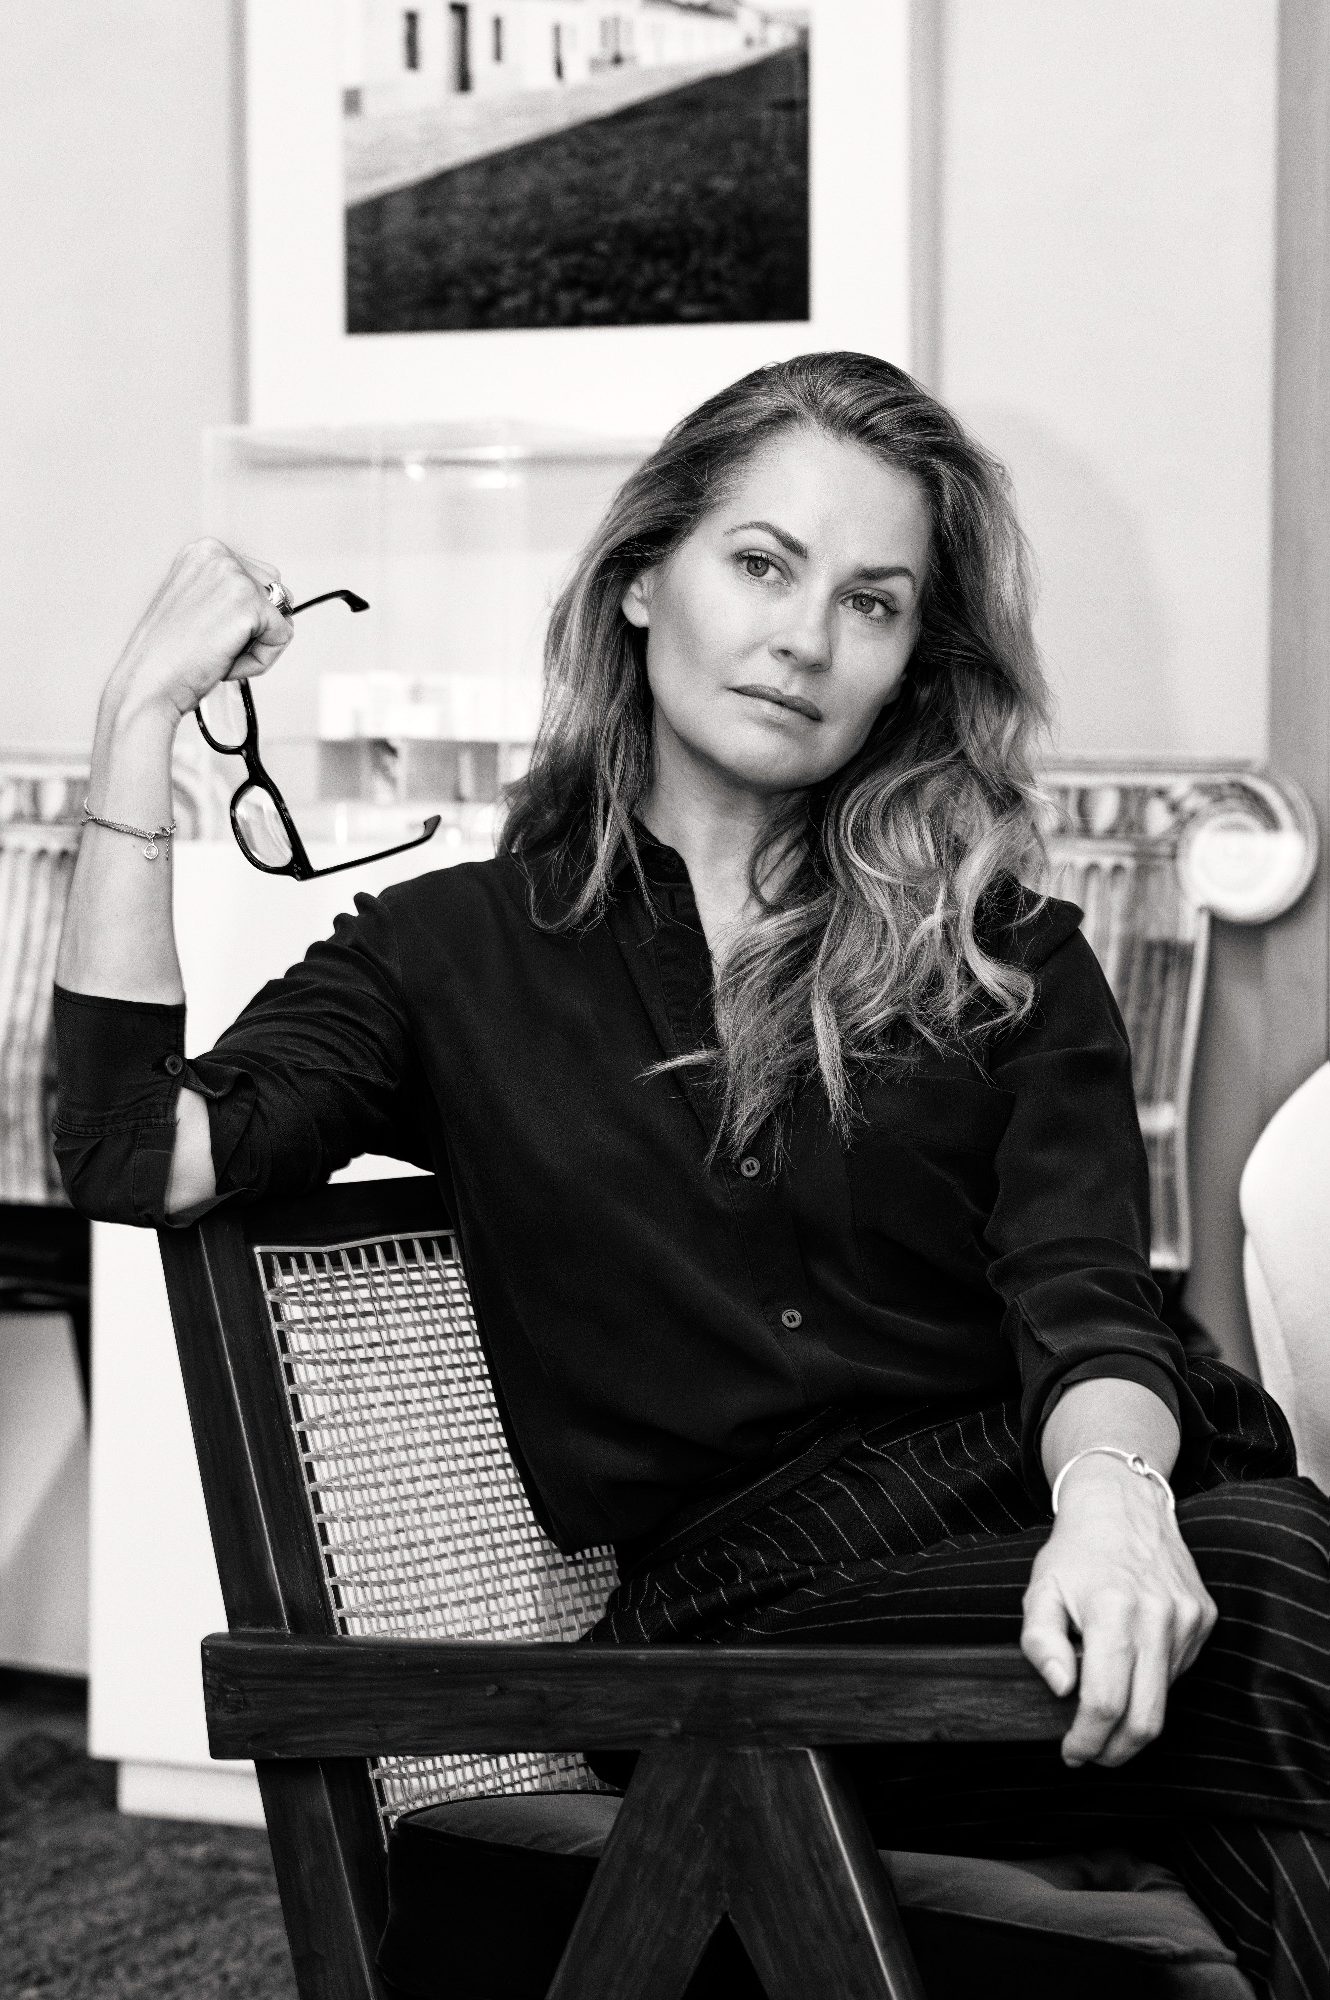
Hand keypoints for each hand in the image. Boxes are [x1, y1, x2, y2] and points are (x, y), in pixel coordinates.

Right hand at [105, 538, 294, 723]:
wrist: (146, 684)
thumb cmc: (166, 655)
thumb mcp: (196, 604)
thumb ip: (229, 593)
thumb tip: (277, 602)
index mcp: (203, 551)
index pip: (260, 578)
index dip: (245, 617)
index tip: (211, 630)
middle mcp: (218, 555)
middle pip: (277, 595)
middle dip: (256, 628)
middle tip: (215, 644)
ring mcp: (233, 577)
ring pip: (280, 617)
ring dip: (257, 645)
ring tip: (219, 652)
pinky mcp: (248, 605)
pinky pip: (282, 638)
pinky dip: (261, 660)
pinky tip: (226, 662)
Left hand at [1020, 1455, 1216, 1766]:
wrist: (1123, 1504)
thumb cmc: (1075, 1551)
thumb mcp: (1040, 1590)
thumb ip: (1041, 1642)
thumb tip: (1062, 1690)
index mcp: (1113, 1610)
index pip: (1105, 1702)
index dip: (1087, 1739)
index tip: (1071, 1752)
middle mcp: (1158, 1616)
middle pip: (1146, 1719)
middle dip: (1116, 1751)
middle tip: (1092, 1754)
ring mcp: (1187, 1619)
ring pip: (1164, 1700)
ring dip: (1133, 1717)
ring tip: (1103, 1706)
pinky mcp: (1203, 1618)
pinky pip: (1177, 1672)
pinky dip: (1151, 1684)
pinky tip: (1130, 1665)